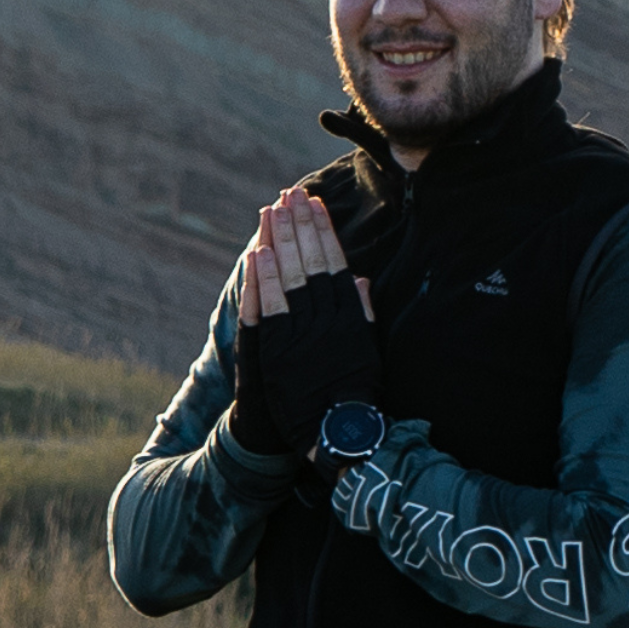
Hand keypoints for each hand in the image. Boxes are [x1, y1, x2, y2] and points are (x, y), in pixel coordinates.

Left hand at [237, 188, 378, 458]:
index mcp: (350, 316)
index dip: (324, 232)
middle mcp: (326, 319)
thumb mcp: (368, 350)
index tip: (316, 205)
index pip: (334, 263)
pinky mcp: (278, 350)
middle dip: (301, 226)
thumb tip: (361, 278)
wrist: (335, 433)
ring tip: (273, 211)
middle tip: (291, 194)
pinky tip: (260, 254)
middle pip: (311, 263)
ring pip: (290, 278)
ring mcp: (301, 333)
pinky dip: (265, 280)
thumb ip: (364, 312)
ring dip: (282, 242)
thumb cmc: (355, 395)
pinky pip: (270, 308)